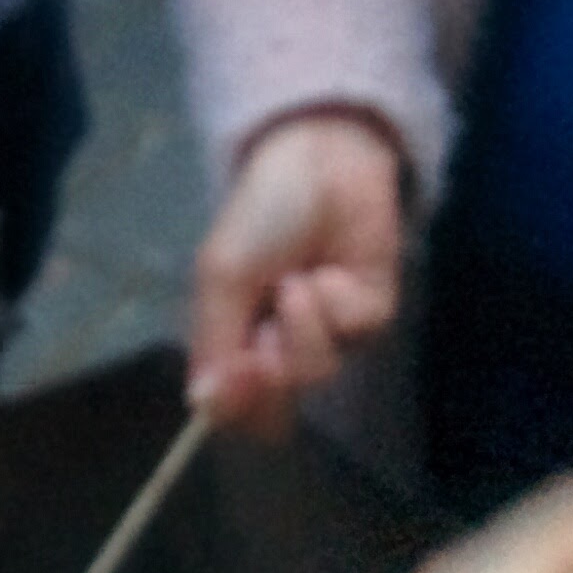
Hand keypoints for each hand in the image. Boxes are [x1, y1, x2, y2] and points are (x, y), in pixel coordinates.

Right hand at [188, 110, 404, 436]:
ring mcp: (328, 336)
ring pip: (317, 372)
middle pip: (276, 404)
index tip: (237, 384)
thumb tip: (201, 407)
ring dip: (304, 326)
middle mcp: (279, 348)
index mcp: (235, 341)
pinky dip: (338, 303)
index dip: (236, 408)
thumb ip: (213, 344)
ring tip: (298, 280)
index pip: (233, 408)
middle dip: (272, 367)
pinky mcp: (371, 318)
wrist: (319, 164)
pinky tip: (332, 271)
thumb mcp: (220, 276)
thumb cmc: (260, 215)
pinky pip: (355, 335)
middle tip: (266, 330)